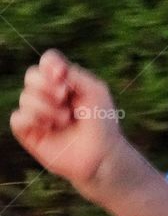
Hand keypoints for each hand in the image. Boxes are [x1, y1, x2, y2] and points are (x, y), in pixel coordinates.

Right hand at [11, 50, 123, 192]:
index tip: (62, 75)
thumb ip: (74, 74)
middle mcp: (49, 95)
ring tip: (66, 119)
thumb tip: (52, 70)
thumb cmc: (102, 121)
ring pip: (25, 97)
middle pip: (31, 75)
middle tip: (64, 95)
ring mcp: (38, 113)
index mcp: (66, 82)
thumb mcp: (95, 91)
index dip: (50, 64)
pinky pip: (17, 118)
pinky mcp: (29, 133)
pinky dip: (33, 119)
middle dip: (46, 84)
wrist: (100, 153)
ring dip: (47, 107)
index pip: (48, 62)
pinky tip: (49, 128)